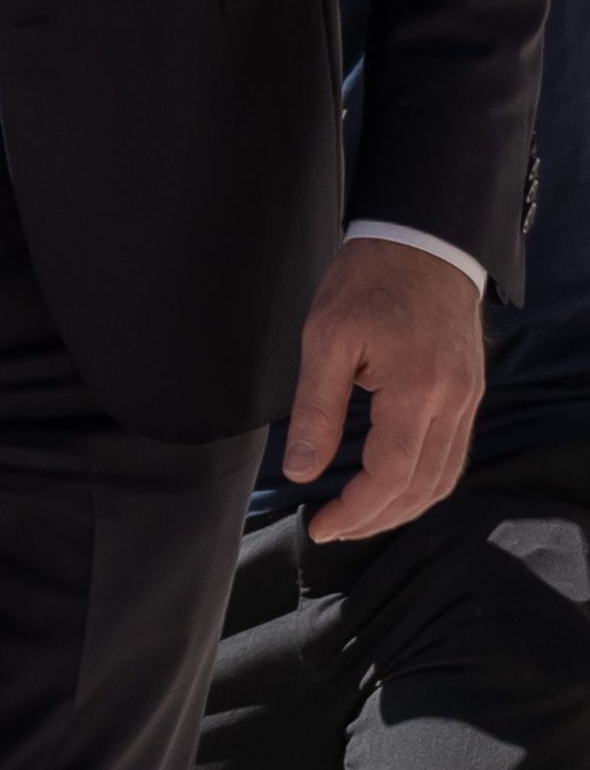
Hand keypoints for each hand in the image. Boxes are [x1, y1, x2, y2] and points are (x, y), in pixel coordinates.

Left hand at [285, 236, 488, 540]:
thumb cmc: (368, 280)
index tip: (320, 525)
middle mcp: (453, 404)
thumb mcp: (324, 338)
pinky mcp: (469, 392)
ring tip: (358, 516)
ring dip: (403, 506)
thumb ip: (315, 409)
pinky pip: (452, 454)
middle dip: (377, 518)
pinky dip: (423, 480)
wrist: (422, 240)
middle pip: (423, 487)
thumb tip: (301, 469)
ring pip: (443, 477)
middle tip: (333, 529)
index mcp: (417, 391)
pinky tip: (392, 484)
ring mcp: (468, 399)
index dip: (356, 511)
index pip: (391, 476)